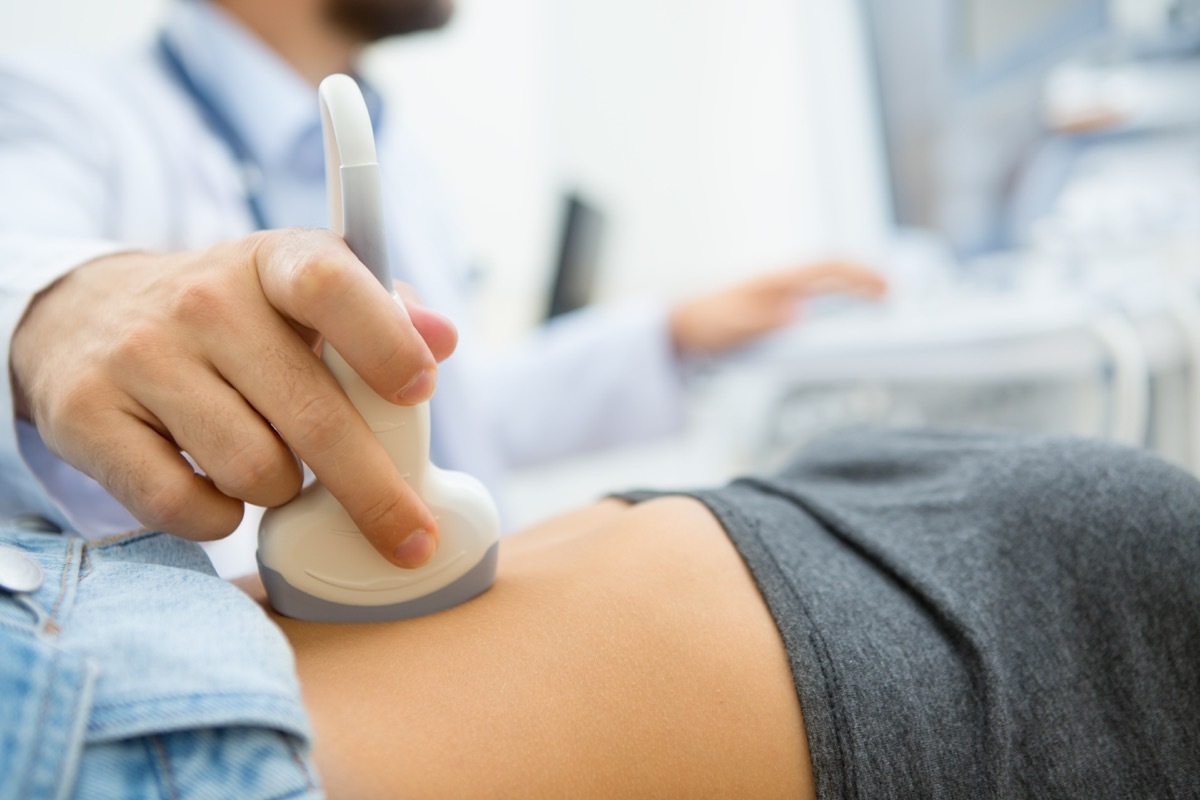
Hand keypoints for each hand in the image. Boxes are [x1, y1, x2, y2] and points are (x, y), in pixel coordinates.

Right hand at [11, 229, 455, 567]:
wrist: (87, 314)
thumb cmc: (234, 316)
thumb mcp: (303, 293)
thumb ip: (384, 313)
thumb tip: (443, 340)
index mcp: (270, 262)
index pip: (329, 284)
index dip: (384, 341)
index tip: (420, 392)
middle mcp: (203, 300)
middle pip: (311, 414)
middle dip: (374, 491)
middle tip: (412, 538)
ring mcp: (141, 357)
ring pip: (254, 470)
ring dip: (282, 492)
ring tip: (273, 466)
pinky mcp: (88, 417)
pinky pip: (182, 506)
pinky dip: (218, 518)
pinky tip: (220, 490)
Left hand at [668, 260, 886, 354]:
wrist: (680, 326)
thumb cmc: (703, 322)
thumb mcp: (731, 325)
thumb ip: (763, 321)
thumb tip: (798, 315)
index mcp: (776, 280)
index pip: (827, 268)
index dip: (859, 276)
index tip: (884, 288)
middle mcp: (783, 283)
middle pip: (834, 273)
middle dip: (866, 281)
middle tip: (893, 297)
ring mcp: (781, 295)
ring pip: (827, 286)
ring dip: (854, 293)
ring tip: (878, 308)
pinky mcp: (777, 310)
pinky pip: (815, 302)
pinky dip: (837, 306)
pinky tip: (846, 321)